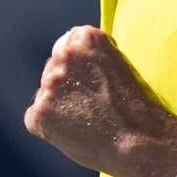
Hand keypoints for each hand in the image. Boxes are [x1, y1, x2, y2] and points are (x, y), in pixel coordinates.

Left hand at [23, 25, 176, 176]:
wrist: (140, 139)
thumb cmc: (136, 109)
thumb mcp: (117, 67)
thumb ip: (90, 62)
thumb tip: (68, 74)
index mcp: (86, 37)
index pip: (68, 47)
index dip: (79, 70)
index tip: (93, 85)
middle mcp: (64, 54)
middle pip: (53, 71)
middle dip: (65, 89)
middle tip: (92, 110)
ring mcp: (50, 82)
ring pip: (45, 96)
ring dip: (58, 109)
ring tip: (88, 124)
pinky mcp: (40, 110)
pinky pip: (36, 120)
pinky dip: (50, 130)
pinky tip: (75, 134)